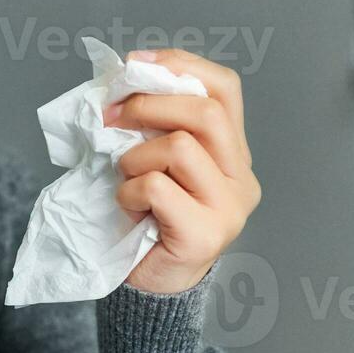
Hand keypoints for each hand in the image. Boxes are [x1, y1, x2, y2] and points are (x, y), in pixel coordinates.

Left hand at [111, 48, 261, 294]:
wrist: (149, 287)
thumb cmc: (147, 220)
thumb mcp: (154, 161)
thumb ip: (155, 125)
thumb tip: (123, 81)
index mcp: (233, 152)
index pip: (225, 88)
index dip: (180, 65)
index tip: (135, 65)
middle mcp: (241, 178)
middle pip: (207, 112)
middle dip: (150, 105)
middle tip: (112, 118)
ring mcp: (229, 208)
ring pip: (182, 147)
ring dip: (135, 157)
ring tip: (126, 177)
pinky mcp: (206, 235)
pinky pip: (158, 187)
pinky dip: (129, 190)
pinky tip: (128, 206)